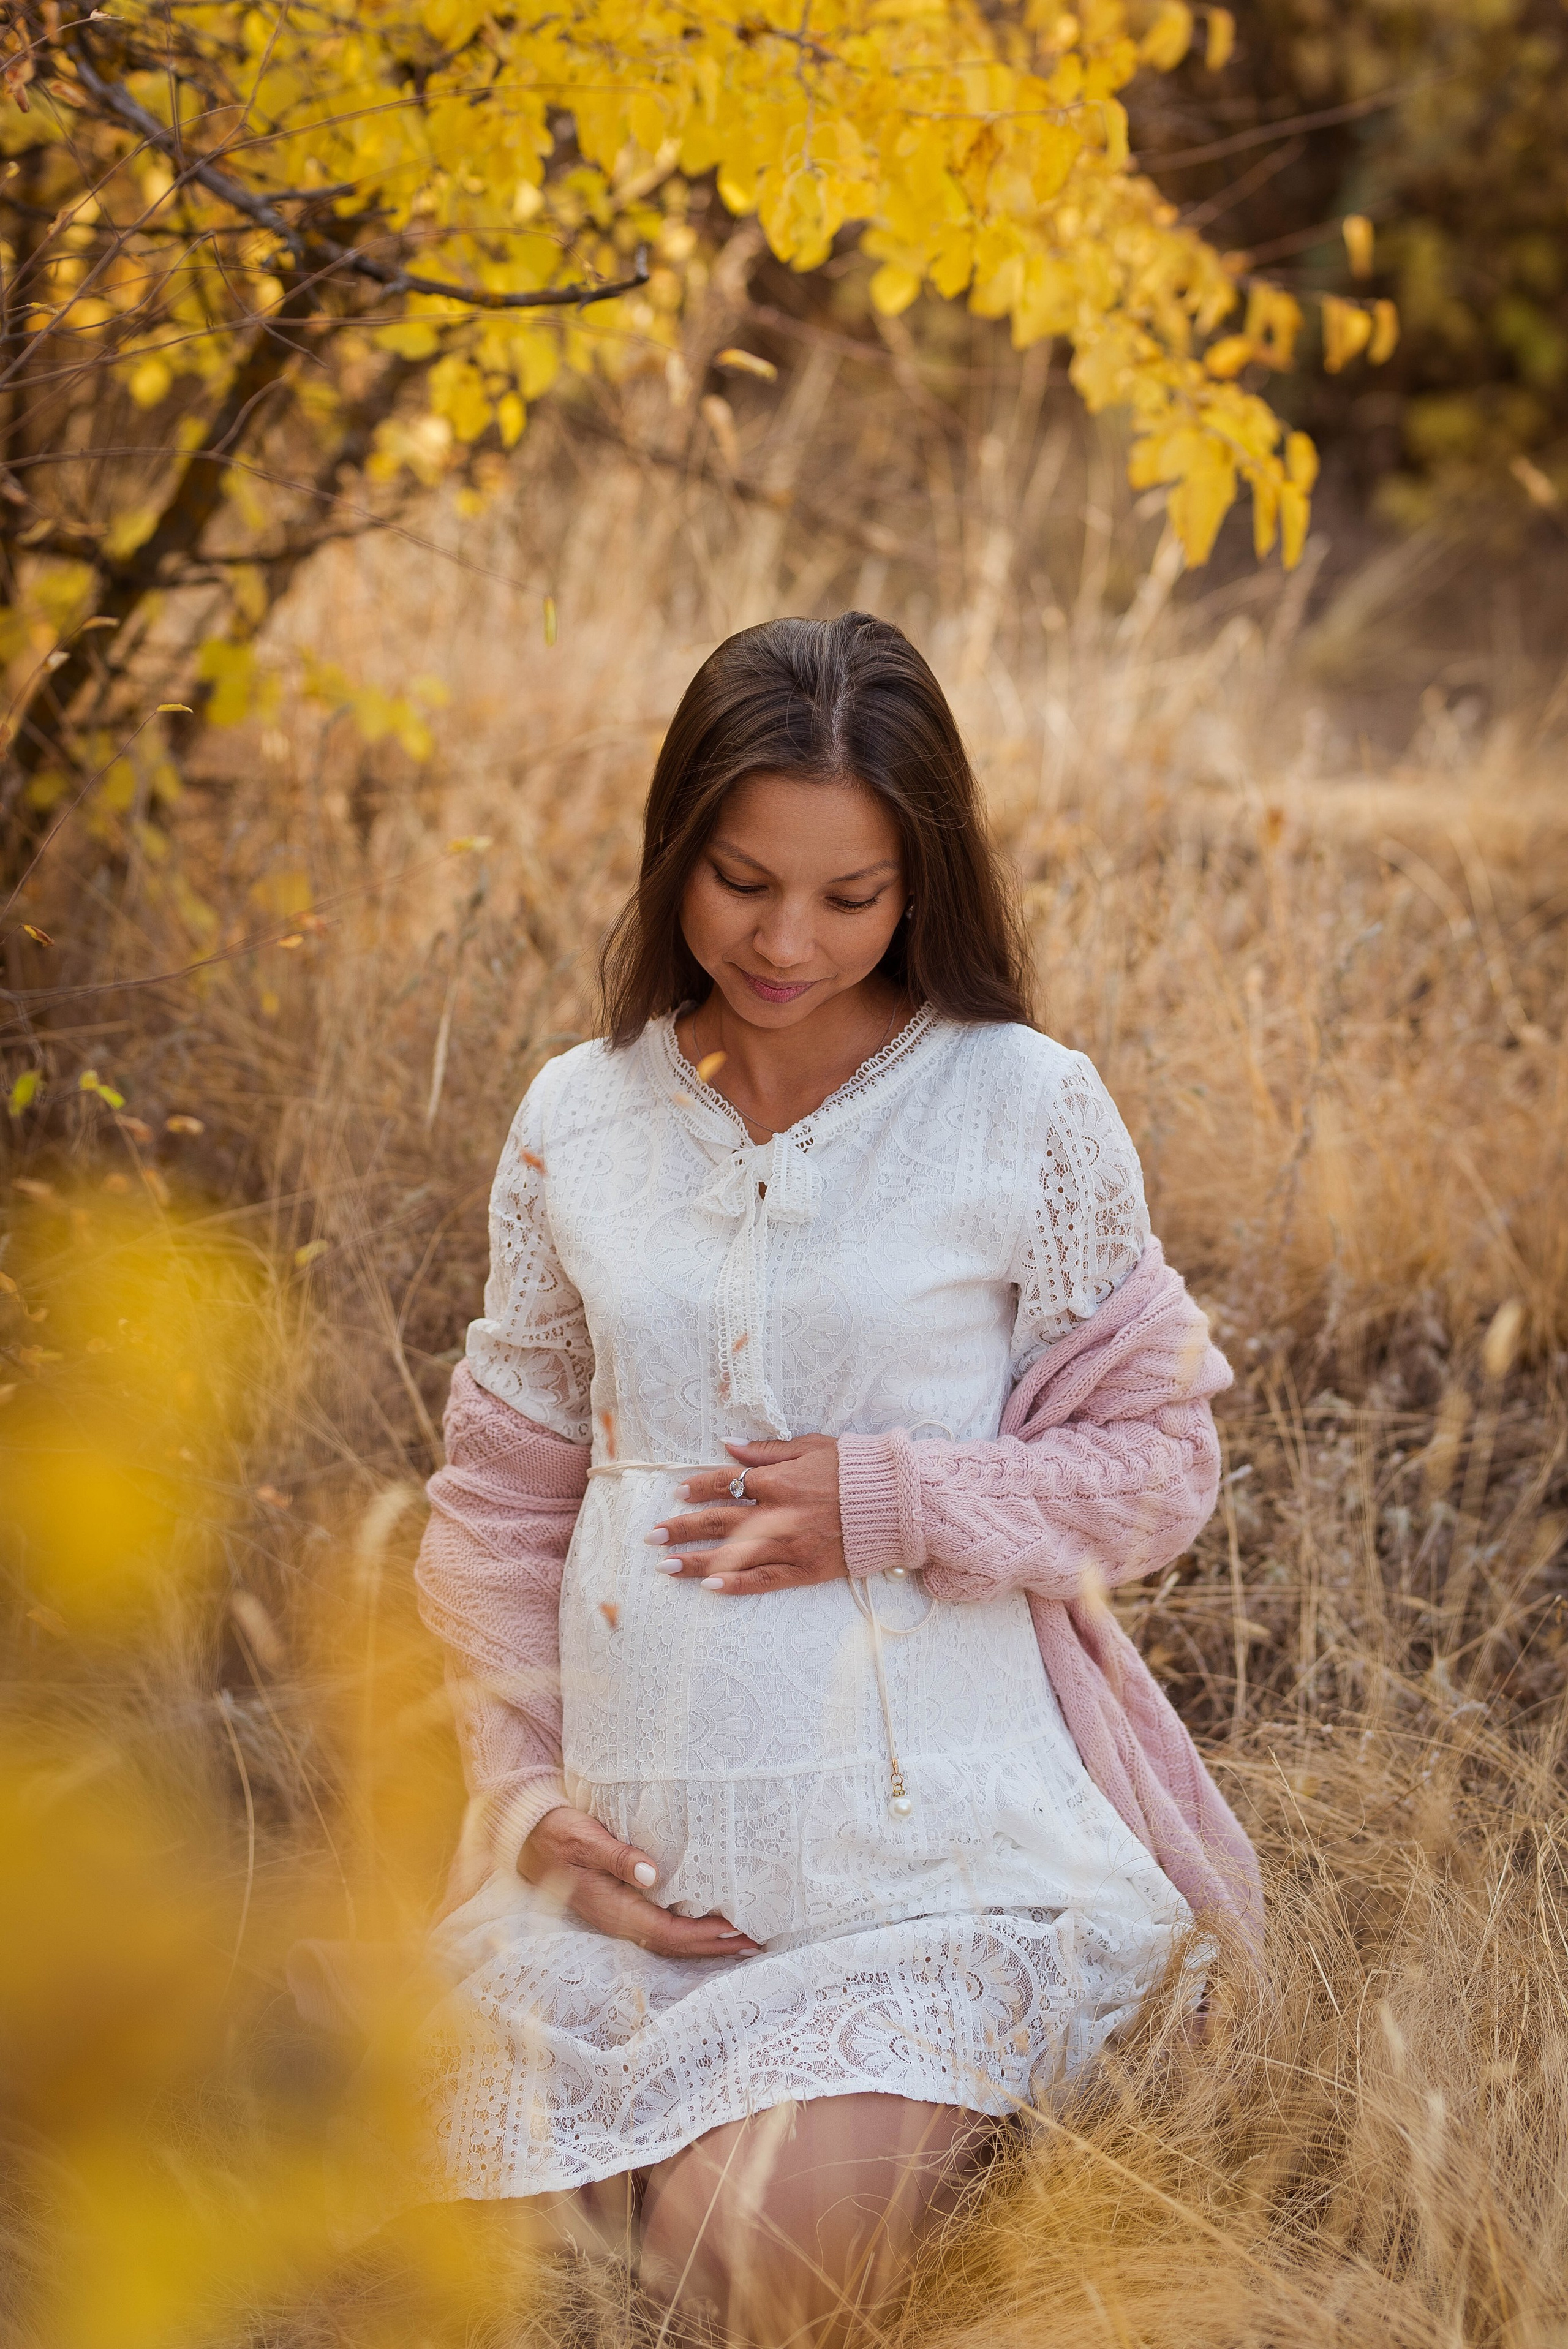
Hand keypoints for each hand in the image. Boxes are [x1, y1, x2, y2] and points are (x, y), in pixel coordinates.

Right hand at [518, 1805, 761, 1958]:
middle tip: (754, 1942)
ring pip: (669, 1939)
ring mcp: (620, 1916)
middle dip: (713, 1946)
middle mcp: (618, 1920)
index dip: (702, 1936)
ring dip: (704, 1943)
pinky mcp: (622, 1907)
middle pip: (674, 1943)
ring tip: (741, 1941)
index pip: (666, 1931)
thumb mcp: (585, 1839)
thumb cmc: (558, 1834)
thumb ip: (617, 1856)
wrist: (529, 1838)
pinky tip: (708, 1927)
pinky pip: (661, 1927)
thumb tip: (654, 1875)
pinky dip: (688, 1931)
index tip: (735, 1931)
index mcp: (612, 1908)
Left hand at [648, 1434, 845, 1595]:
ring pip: (733, 1555)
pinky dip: (735, 1584)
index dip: (697, 1488)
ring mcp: (790, 1546)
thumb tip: (728, 1446)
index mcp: (778, 1481)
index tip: (676, 1494)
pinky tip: (709, 1588)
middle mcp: (778, 1514)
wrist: (897, 1502)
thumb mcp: (811, 1446)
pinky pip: (764, 1581)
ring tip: (665, 1567)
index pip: (725, 1484)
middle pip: (719, 1522)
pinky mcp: (806, 1570)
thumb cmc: (854, 1469)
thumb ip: (766, 1450)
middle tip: (652, 1537)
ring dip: (696, 1561)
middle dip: (681, 1529)